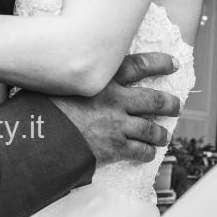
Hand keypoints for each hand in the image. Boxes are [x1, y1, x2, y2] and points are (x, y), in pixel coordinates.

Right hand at [49, 52, 180, 165]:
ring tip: (164, 136)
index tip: (173, 64)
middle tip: (175, 106)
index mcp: (104, 79)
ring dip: (161, 134)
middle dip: (170, 104)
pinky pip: (140, 151)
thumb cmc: (43, 106)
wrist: (41, 135)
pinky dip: (147, 153)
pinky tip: (148, 153)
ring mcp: (118, 125)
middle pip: (154, 100)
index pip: (140, 65)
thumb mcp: (58, 82)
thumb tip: (66, 74)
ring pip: (152, 129)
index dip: (160, 63)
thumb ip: (72, 78)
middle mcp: (117, 100)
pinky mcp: (115, 148)